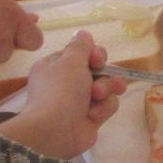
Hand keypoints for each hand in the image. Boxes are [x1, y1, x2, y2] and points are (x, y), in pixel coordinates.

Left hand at [0, 32, 121, 158]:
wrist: (56, 130)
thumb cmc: (61, 90)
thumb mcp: (70, 60)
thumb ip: (81, 46)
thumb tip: (82, 33)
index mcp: (55, 67)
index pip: (81, 55)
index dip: (94, 55)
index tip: (96, 60)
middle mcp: (66, 84)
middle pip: (98, 71)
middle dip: (103, 75)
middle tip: (98, 81)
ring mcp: (79, 102)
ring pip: (107, 88)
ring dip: (105, 91)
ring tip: (96, 97)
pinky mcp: (90, 118)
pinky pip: (107, 106)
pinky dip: (102, 109)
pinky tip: (92, 115)